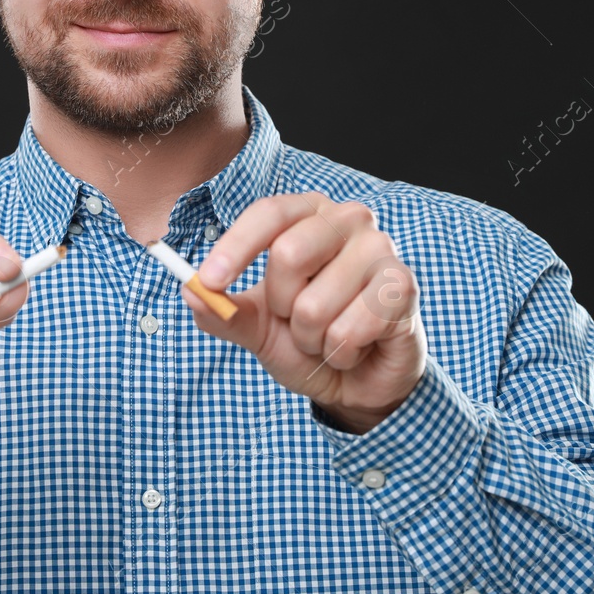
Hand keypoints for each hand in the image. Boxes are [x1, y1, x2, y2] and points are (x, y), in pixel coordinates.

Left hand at [187, 192, 425, 433]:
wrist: (361, 380)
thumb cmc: (310, 339)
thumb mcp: (258, 329)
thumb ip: (224, 312)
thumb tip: (189, 291)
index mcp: (309, 214)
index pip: (268, 213)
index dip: (234, 247)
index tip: (208, 281)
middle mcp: (349, 220)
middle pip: (288, 255)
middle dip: (282, 307)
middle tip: (298, 321)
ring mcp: (381, 249)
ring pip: (315, 305)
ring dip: (312, 340)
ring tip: (329, 338)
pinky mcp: (403, 286)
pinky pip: (349, 330)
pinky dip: (341, 352)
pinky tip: (357, 347)